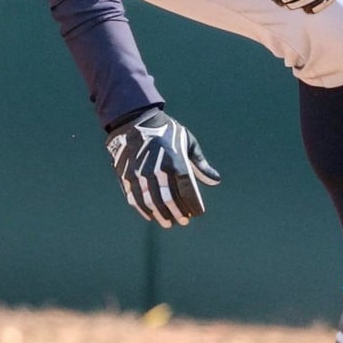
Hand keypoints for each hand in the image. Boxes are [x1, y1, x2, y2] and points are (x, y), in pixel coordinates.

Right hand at [105, 108, 219, 227]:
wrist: (134, 119)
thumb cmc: (165, 131)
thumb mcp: (187, 141)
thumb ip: (200, 163)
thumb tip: (216, 181)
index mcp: (175, 161)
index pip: (187, 192)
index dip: (193, 205)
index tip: (197, 213)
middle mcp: (157, 170)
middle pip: (169, 201)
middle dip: (178, 214)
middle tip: (183, 221)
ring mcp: (140, 174)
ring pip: (152, 203)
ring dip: (161, 216)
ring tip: (168, 222)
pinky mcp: (126, 176)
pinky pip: (135, 199)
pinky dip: (144, 210)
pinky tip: (150, 215)